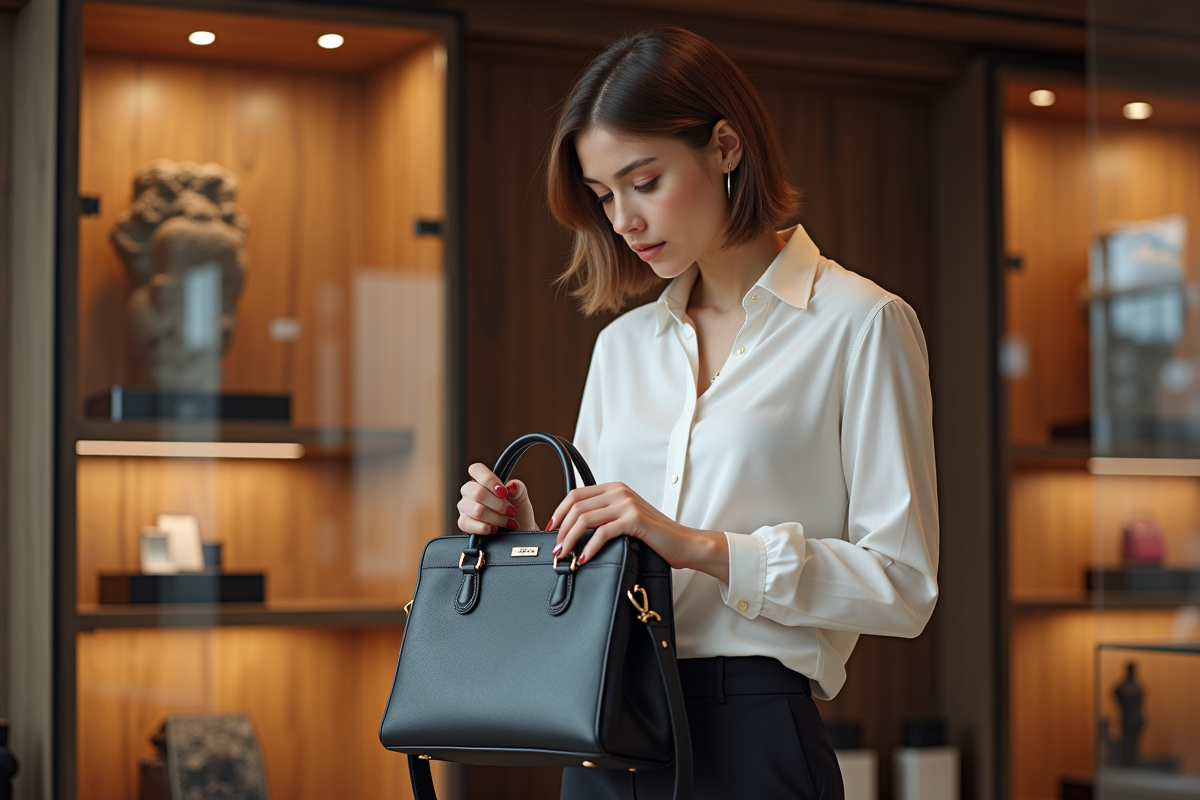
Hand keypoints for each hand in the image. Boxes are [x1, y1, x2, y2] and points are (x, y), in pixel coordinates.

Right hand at [456, 462, 537, 533]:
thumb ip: (518, 488)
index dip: (489, 480)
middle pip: (477, 492)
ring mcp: (465, 508)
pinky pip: (466, 524)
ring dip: (496, 518)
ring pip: (476, 510)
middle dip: (498, 504)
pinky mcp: (464, 523)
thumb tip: (512, 486)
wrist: (520, 530)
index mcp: (483, 480)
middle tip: (510, 510)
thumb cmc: (518, 512)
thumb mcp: (522, 497)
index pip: (476, 469)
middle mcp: (471, 492)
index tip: (504, 492)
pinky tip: (494, 528)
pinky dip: (484, 528)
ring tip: (507, 522)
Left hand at [549, 482, 728, 581]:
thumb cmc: (655, 536)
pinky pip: (602, 533)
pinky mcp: (634, 519)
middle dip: (561, 529)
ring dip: (570, 539)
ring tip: (565, 556)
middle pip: (576, 507)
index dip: (558, 512)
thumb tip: (574, 531)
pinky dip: (588, 548)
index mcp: (614, 488)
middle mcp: (619, 492)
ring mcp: (627, 504)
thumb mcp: (625, 519)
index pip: (575, 495)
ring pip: (585, 519)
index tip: (551, 530)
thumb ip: (604, 517)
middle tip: (556, 549)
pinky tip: (583, 559)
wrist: (684, 543)